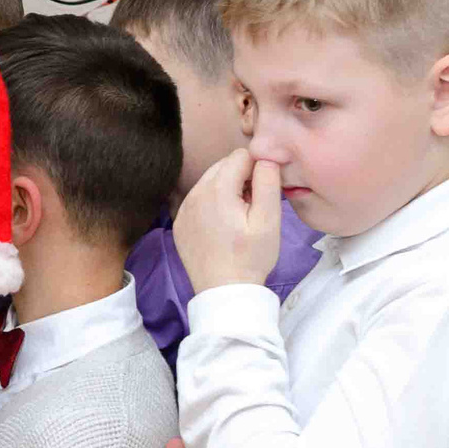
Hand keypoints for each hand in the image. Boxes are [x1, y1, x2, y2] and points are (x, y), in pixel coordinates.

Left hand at [175, 148, 282, 291]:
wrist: (224, 292)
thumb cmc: (250, 258)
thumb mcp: (269, 219)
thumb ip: (268, 181)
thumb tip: (266, 157)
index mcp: (216, 189)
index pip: (241, 155)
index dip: (257, 170)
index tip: (261, 194)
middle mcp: (194, 193)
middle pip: (223, 165)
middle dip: (241, 178)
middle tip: (252, 207)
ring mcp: (183, 208)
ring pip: (210, 182)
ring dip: (227, 191)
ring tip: (239, 218)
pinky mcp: (180, 223)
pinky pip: (198, 200)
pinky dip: (212, 205)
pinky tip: (223, 227)